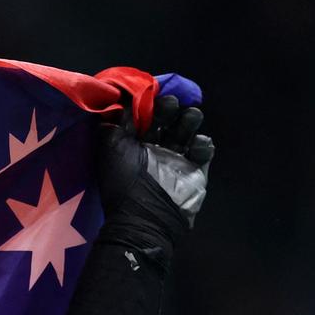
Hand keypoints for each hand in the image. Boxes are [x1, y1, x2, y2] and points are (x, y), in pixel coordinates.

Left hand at [98, 95, 211, 230]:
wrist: (145, 220)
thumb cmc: (124, 182)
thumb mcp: (111, 148)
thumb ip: (115, 122)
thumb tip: (121, 100)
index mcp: (132, 143)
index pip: (144, 116)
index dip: (149, 103)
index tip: (154, 94)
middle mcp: (154, 149)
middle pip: (167, 120)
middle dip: (170, 109)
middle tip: (171, 105)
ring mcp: (176, 160)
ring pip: (186, 132)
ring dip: (189, 121)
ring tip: (190, 117)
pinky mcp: (194, 172)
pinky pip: (203, 152)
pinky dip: (203, 145)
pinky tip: (197, 145)